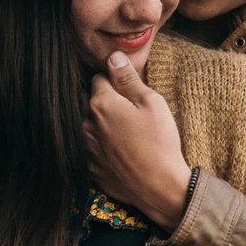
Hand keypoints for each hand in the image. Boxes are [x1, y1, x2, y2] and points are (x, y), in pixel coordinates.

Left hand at [84, 52, 190, 227]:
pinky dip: (103, 148)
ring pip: (90, 126)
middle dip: (107, 104)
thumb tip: (113, 57)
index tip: (131, 94)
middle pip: (92, 102)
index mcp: (100, 104)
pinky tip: (122, 153)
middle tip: (132, 116)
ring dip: (103, 126)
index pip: (99, 78)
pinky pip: (92, 149)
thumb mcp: (151, 102)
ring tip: (128, 137)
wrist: (159, 188)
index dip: (117, 82)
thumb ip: (128, 78)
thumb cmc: (159, 142)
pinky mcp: (89, 168)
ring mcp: (85, 148)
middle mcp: (85, 125)